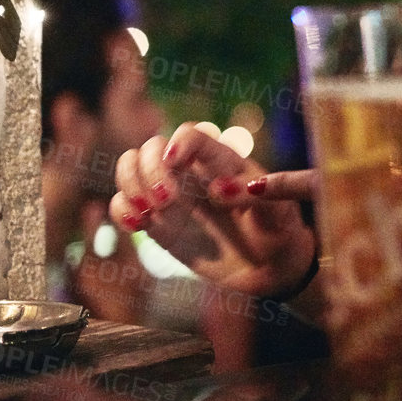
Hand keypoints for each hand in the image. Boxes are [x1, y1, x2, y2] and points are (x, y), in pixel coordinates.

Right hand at [110, 122, 318, 299]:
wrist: (270, 266)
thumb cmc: (279, 230)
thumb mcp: (281, 211)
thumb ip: (256, 196)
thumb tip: (219, 190)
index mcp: (223, 161)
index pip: (191, 134)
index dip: (178, 142)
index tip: (174, 163)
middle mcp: (192, 173)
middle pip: (151, 146)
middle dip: (150, 169)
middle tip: (168, 201)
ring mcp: (172, 197)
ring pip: (131, 167)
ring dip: (130, 184)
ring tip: (149, 211)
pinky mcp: (159, 224)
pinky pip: (124, 205)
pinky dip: (120, 210)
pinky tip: (138, 224)